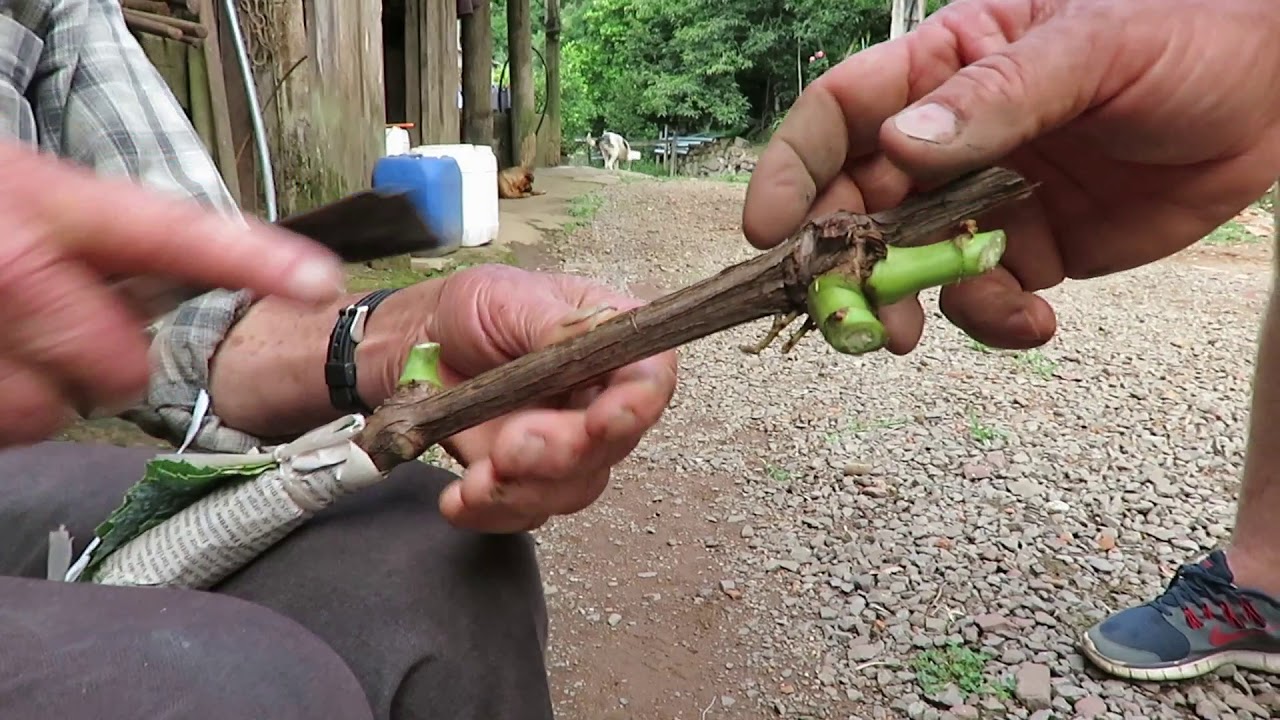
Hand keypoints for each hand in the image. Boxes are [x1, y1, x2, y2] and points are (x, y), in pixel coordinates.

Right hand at [0, 141, 344, 444]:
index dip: (253, 259)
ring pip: (54, 416)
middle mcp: (15, 267)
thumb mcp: (40, 200)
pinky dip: (1, 413)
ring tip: (11, 348)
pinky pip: (5, 431)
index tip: (318, 280)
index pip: (173, 234)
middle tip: (68, 330)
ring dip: (44, 396)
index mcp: (51, 204)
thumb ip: (117, 243)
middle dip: (107, 361)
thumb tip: (200, 279)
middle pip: (121, 367)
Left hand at [374, 265, 677, 532]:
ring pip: (572, 488)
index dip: (635, 407)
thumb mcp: (509, 297)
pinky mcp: (529, 477)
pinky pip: (525, 511)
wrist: (417, 341)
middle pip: (612, 445)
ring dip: (525, 491)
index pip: (650, 378)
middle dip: (562, 454)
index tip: (601, 422)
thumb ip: (554, 324)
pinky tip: (460, 499)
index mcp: (612, 342)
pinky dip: (491, 512)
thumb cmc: (473, 308)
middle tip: (512, 446)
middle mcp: (600, 398)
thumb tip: (592, 338)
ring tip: (477, 480)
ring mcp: (567, 444)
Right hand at [743, 0, 1279, 351]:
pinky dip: (996, 321)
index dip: (794, 169)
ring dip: (904, 304)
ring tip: (912, 336)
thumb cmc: (1192, 29)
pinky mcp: (1036, 248)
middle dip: (842, 263)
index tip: (769, 232)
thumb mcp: (1095, 46)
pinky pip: (987, 296)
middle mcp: (954, 135)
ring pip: (912, 262)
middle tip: (843, 317)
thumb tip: (901, 143)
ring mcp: (990, 196)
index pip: (842, 113)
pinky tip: (1037, 323)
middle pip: (860, 203)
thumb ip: (998, 95)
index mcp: (949, 63)